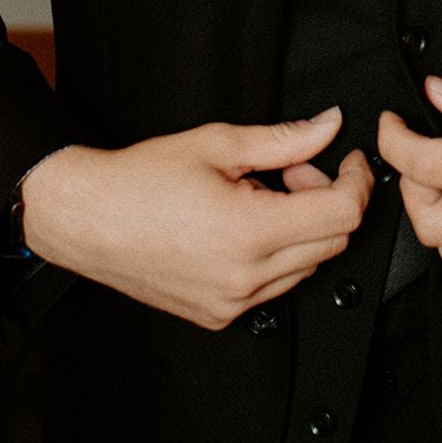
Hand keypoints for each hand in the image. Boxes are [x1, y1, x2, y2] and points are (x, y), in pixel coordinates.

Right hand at [21, 106, 372, 329]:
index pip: (342, 215)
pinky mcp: (218, 316)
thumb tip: (329, 126)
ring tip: (261, 195)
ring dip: (302, 228)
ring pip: (307, 266)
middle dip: (326, 198)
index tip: (349, 160)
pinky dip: (276, 253)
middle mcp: (245, 279)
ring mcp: (231, 304)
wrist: (86, 218)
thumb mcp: (219, 144)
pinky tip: (244, 225)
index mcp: (249, 233)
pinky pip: (274, 285)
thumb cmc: (140, 179)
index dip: (356, 181)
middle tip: (290, 170)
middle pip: (332, 242)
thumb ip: (284, 138)